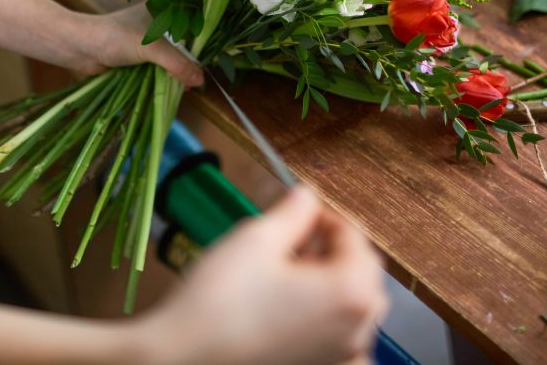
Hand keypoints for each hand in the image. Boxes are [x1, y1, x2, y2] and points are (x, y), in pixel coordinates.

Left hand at [72, 4, 203, 87]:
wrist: (79, 48)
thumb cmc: (114, 38)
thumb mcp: (151, 49)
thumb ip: (177, 64)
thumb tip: (200, 81)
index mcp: (163, 10)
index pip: (193, 21)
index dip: (205, 39)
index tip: (216, 56)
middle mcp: (158, 24)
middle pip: (185, 43)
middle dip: (192, 61)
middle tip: (199, 78)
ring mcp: (147, 42)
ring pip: (171, 58)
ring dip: (178, 72)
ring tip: (187, 87)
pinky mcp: (138, 57)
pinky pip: (159, 68)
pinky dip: (165, 78)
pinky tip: (173, 89)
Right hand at [137, 187, 386, 364]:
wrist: (185, 357)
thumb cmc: (221, 300)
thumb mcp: (256, 238)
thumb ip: (293, 211)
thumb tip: (307, 197)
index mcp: (351, 291)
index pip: (355, 238)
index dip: (325, 216)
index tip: (299, 211)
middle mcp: (358, 330)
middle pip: (361, 274)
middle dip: (331, 251)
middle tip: (292, 241)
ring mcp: (342, 357)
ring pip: (351, 308)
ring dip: (329, 285)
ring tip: (285, 275)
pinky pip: (339, 341)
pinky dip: (326, 324)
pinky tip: (292, 315)